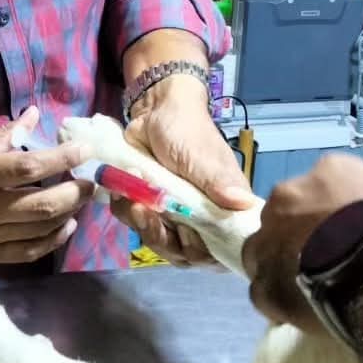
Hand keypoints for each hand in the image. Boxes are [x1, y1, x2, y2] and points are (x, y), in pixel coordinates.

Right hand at [0, 108, 93, 265]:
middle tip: (91, 180)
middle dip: (75, 191)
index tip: (85, 150)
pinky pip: (25, 253)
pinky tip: (64, 227)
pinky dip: (50, 241)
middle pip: (42, 203)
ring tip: (81, 199)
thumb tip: (33, 117)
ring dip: (68, 214)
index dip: (63, 158)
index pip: (29, 166)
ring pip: (39, 230)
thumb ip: (0, 136)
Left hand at [114, 74, 253, 266]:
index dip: (201, 253)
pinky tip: (120, 190)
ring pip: (156, 240)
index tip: (184, 235)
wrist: (155, 110)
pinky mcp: (146, 205)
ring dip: (140, 222)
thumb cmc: (187, 131)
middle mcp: (200, 219)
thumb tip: (242, 204)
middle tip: (145, 211)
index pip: (219, 251)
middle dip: (161, 237)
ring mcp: (171, 214)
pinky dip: (125, 210)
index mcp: (223, 211)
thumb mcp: (202, 156)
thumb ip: (218, 182)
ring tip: (131, 196)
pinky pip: (134, 222)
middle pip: (182, 253)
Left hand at [241, 155, 362, 331]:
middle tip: (320, 262)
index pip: (313, 190)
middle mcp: (288, 197)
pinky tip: (303, 313)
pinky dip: (279, 303)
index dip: (321, 216)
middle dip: (294, 237)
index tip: (336, 235)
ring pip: (261, 252)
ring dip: (278, 268)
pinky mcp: (266, 283)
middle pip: (279, 217)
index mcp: (326, 172)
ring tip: (306, 290)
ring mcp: (271, 240)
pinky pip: (263, 293)